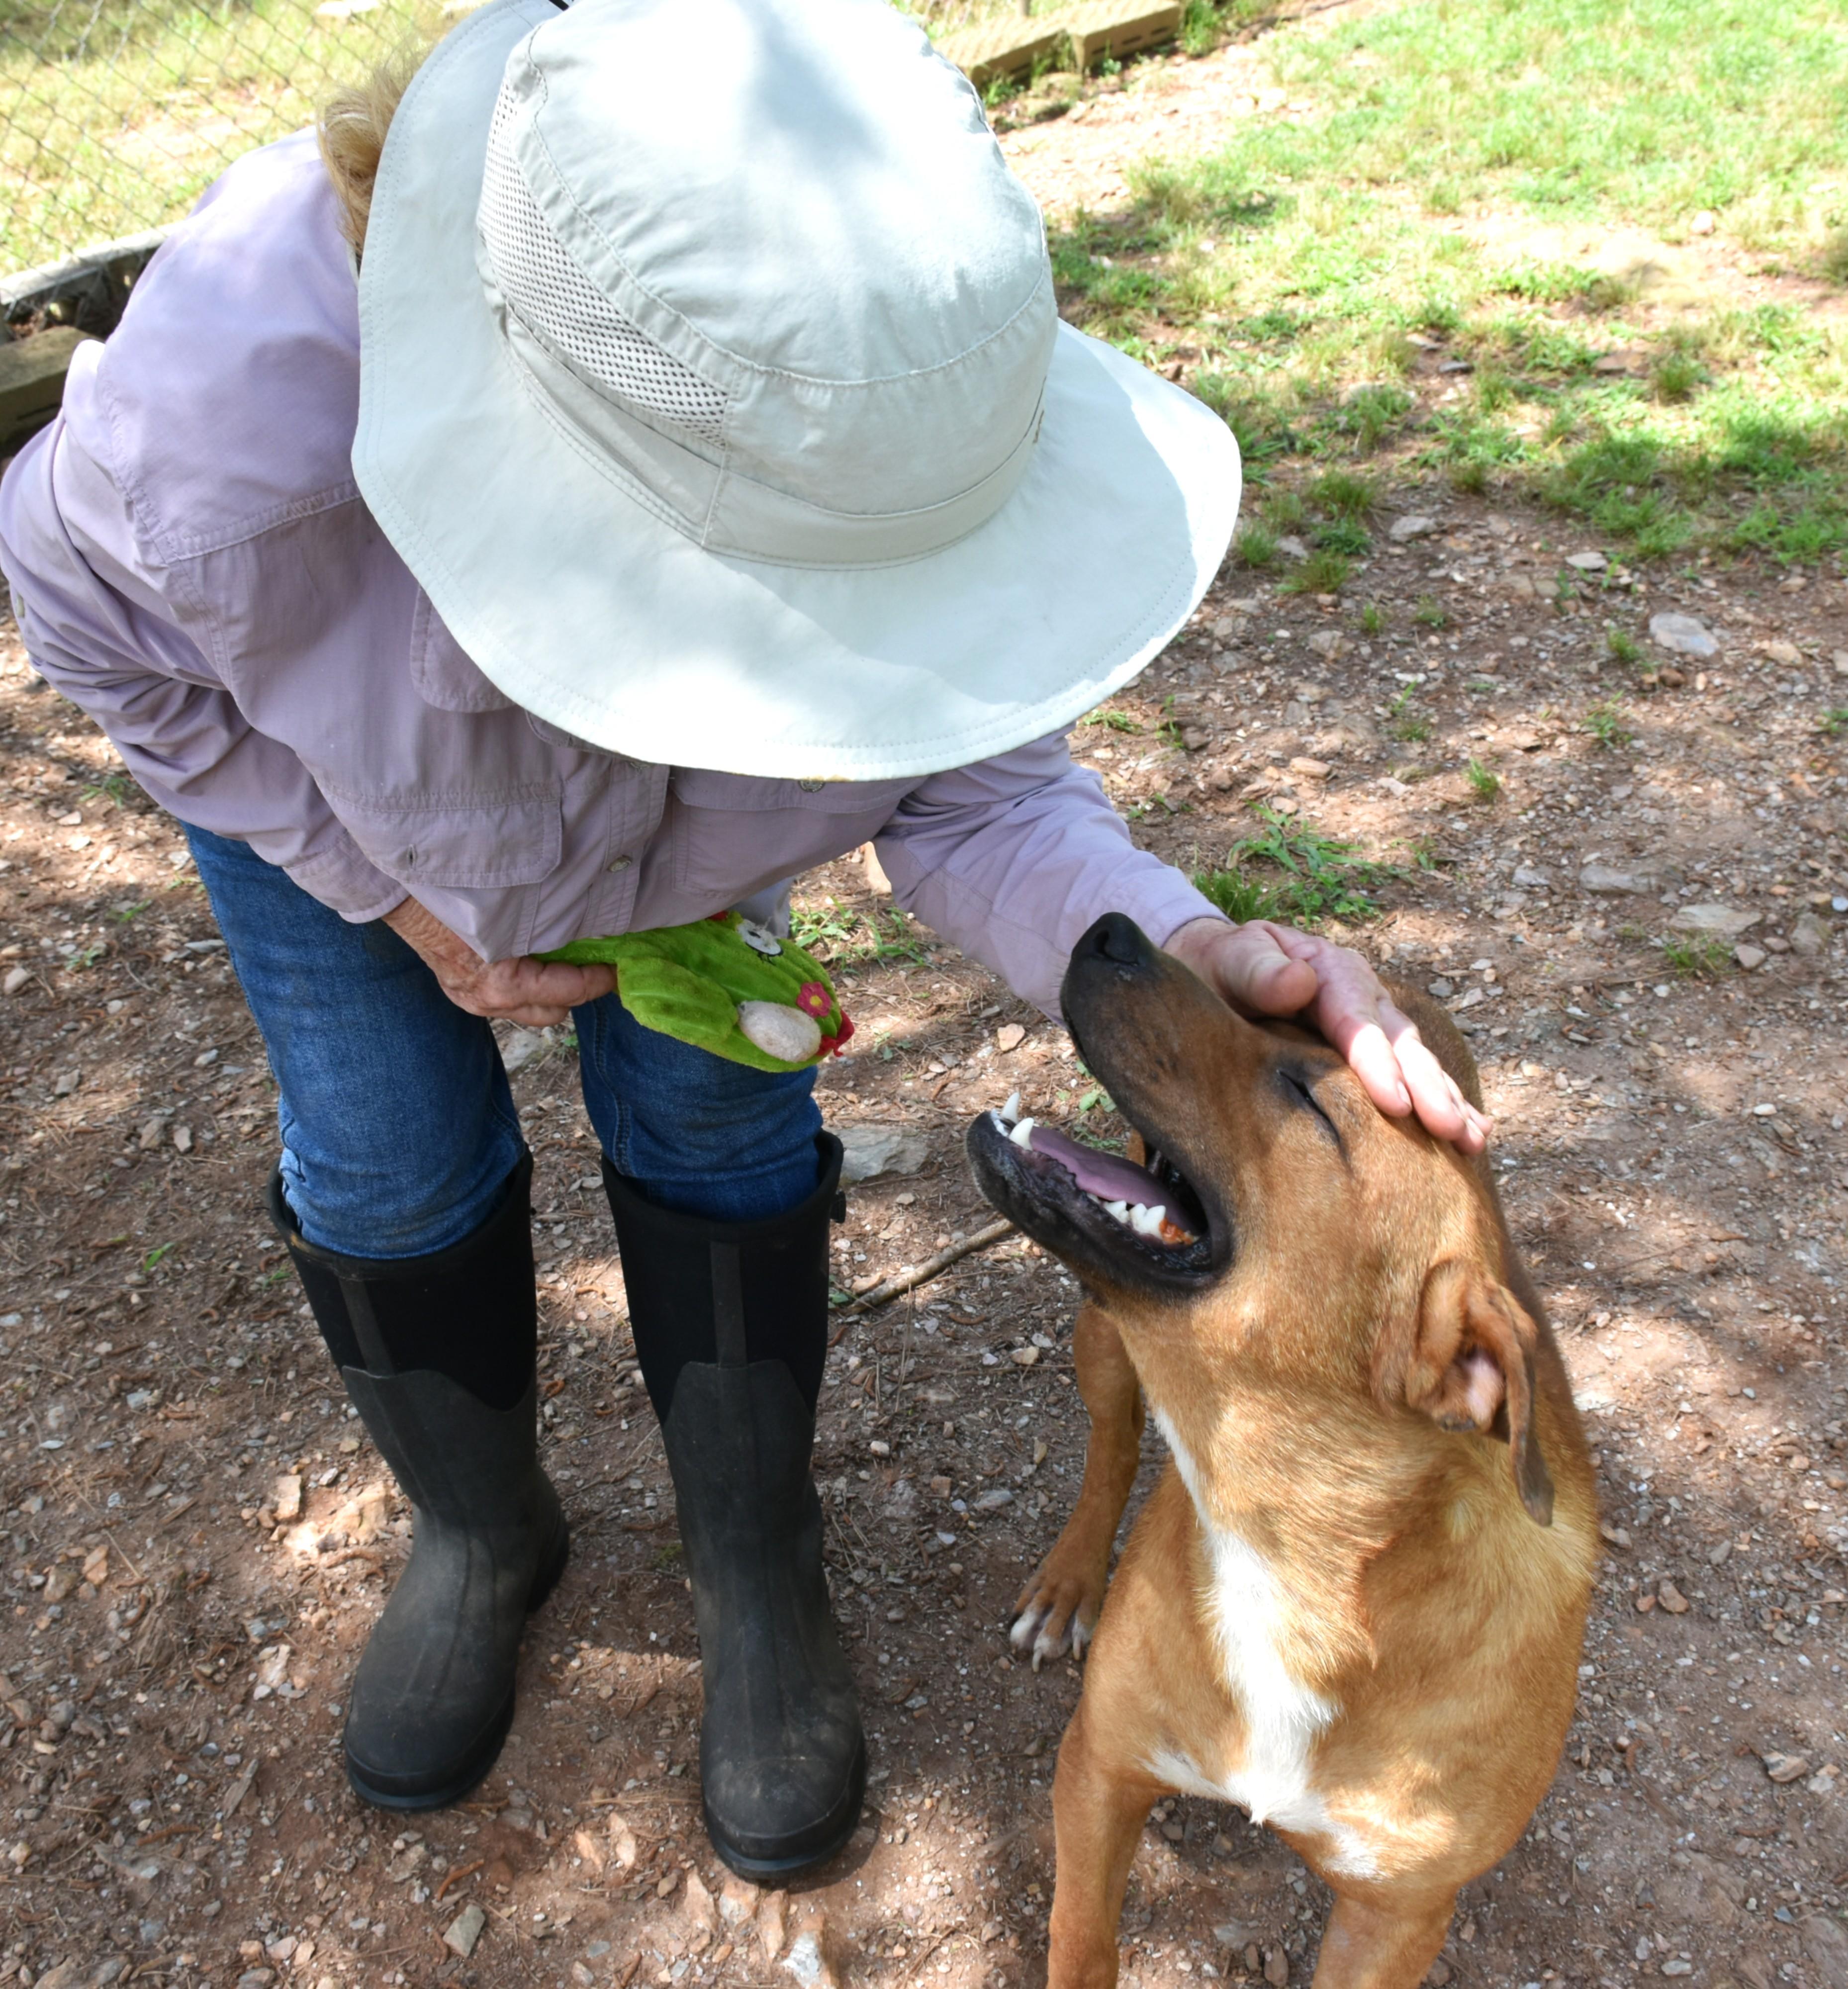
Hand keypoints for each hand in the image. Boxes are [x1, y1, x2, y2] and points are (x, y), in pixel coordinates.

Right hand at [382, 897, 614, 1026]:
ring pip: (532, 1009)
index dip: (598, 979)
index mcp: (503, 983)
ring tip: (565, 960)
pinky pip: (508, 1001)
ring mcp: (472, 1002)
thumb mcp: (511, 909)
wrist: (397, 893)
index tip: (617, 968)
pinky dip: (527, 986)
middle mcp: (489, 1001)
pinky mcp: (461, 995)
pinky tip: (530, 960)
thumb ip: (548, 923)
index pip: (569, 990)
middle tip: (594, 962)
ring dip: (552, 990)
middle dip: (578, 990)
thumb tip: (589, 923)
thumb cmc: (455, 894)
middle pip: (555, 1011)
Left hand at [1164, 916, 1490, 1153]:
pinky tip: (1475, 1137)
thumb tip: (1297, 981)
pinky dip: (1448, 1104)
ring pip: (1420, 1064)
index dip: (1376, 1060)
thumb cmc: (1222, 971)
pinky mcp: (1380, 1055)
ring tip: (1473, 1140)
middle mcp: (1365, 998)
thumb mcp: (1230, 960)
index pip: (1356, 1019)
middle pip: (1401, 1044)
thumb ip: (1258, 970)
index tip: (1393, 1102)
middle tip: (1448, 1130)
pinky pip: (1418, 1080)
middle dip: (1427, 1088)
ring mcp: (1378, 1026)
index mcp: (1330, 972)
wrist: (1220, 973)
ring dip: (1449, 1101)